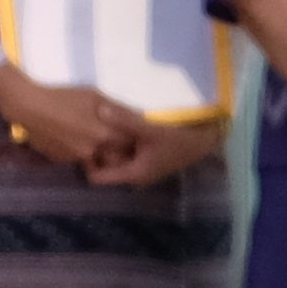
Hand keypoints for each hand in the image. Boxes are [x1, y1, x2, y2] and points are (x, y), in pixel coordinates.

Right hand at [0, 64, 140, 169]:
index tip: (132, 133)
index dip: (132, 138)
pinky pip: (79, 159)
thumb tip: (138, 116)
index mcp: (104, 133)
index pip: (130, 143)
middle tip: (117, 138)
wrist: (30, 108)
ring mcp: (77, 158)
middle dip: (119, 149)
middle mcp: (93, 150)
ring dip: (100, 152)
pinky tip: (71, 136)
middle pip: (116, 157)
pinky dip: (81, 151)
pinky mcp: (63, 160)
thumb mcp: (94, 96)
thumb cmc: (63, 97)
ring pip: (97, 159)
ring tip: (91, 136)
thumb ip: (117, 109)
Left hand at [95, 111, 224, 190]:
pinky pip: (124, 153)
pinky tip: (118, 126)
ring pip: (114, 159)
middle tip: (88, 130)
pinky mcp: (144, 159)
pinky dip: (119, 142)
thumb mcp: (151, 129)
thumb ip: (125, 121)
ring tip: (101, 125)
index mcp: (132, 175)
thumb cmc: (179, 139)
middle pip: (104, 167)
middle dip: (96, 150)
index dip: (86, 161)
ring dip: (108, 145)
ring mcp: (139, 168)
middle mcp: (133, 176)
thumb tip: (100, 109)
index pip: (97, 177)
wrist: (203, 141)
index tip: (83, 141)